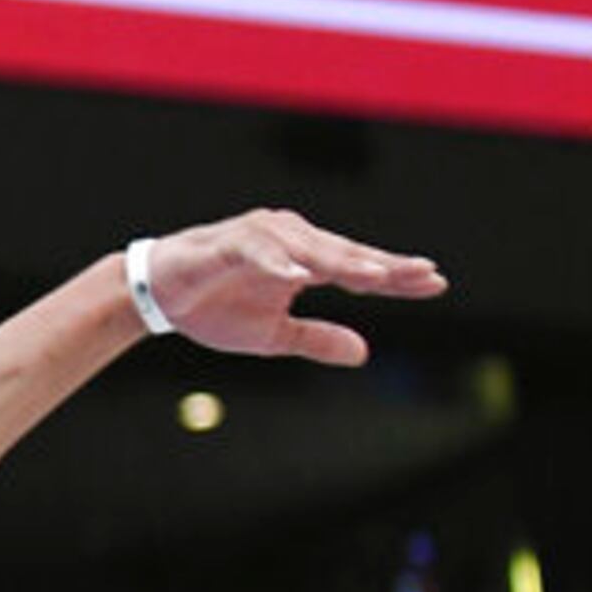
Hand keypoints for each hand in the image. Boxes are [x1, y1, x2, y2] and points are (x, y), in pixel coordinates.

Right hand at [136, 209, 444, 366]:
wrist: (155, 297)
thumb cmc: (214, 307)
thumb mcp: (272, 335)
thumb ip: (316, 339)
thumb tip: (364, 353)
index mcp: (304, 261)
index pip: (358, 266)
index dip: (395, 277)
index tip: (435, 283)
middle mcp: (288, 240)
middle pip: (343, 253)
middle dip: (380, 265)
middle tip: (420, 276)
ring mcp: (259, 238)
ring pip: (308, 247)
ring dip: (341, 260)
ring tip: (373, 277)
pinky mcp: (225, 243)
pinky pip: (256, 250)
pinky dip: (277, 261)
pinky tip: (300, 276)